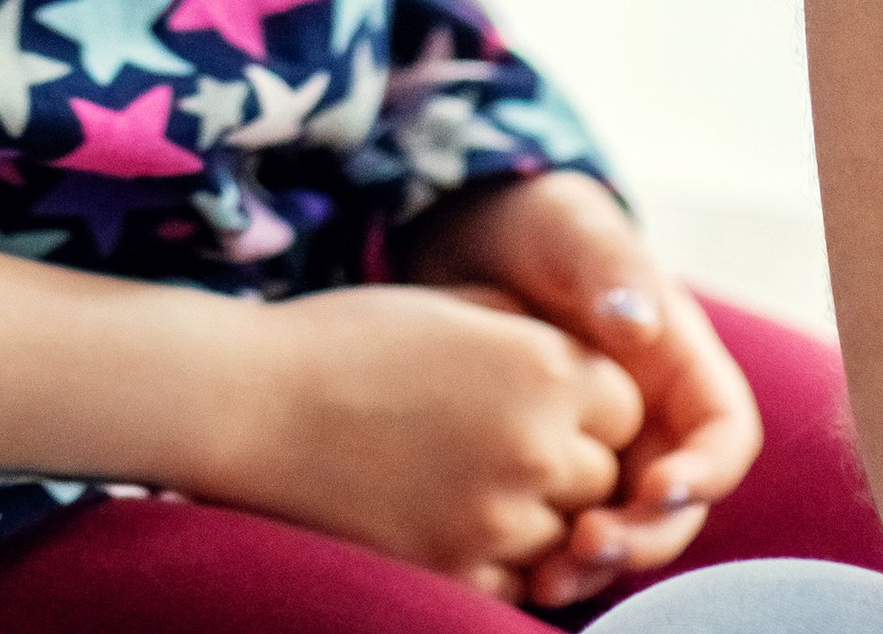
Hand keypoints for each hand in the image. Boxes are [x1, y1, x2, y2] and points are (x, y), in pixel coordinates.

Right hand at [222, 282, 646, 600]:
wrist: (256, 403)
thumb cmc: (352, 340)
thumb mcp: (456, 302)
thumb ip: (532, 331)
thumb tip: (586, 361)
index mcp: (544, 366)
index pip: (626, 407)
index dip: (589, 403)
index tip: (544, 398)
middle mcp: (536, 445)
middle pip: (603, 477)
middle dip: (567, 462)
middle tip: (499, 441)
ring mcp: (498, 519)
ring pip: (565, 536)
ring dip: (534, 516)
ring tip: (469, 479)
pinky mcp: (457, 572)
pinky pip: (515, 582)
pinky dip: (495, 560)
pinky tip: (447, 518)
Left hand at [403, 174, 760, 608]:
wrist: (472, 242)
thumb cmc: (540, 224)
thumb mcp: (573, 230)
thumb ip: (610, 267)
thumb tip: (642, 323)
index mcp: (681, 362)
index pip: (724, 433)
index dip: (706, 471)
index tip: (659, 487)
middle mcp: (655, 417)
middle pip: (680, 503)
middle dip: (647, 533)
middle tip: (593, 545)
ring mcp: (610, 450)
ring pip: (628, 528)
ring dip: (602, 560)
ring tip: (551, 577)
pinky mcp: (561, 472)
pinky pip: (574, 530)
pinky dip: (557, 557)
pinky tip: (517, 575)